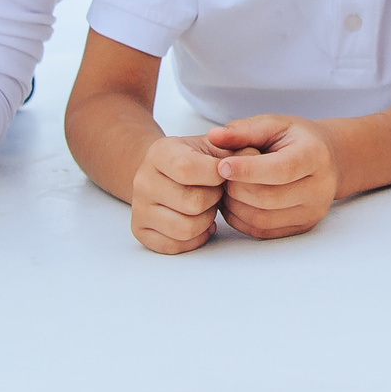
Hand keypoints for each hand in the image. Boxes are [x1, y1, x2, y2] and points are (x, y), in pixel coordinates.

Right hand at [129, 135, 226, 254]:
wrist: (166, 172)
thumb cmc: (198, 160)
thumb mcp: (217, 146)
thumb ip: (238, 151)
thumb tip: (251, 163)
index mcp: (159, 152)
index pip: (187, 168)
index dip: (215, 175)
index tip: (223, 174)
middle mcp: (142, 180)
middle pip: (192, 203)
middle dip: (214, 199)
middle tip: (216, 192)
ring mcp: (139, 207)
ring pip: (185, 228)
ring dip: (206, 220)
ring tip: (208, 207)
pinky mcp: (140, 230)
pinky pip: (175, 245)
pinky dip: (195, 238)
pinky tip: (199, 221)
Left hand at [208, 115, 340, 240]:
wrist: (328, 159)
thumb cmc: (296, 139)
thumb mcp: (274, 124)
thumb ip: (244, 130)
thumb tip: (214, 136)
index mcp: (315, 155)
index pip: (280, 169)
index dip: (247, 170)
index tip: (221, 166)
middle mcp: (320, 187)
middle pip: (268, 198)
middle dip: (236, 188)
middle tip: (220, 177)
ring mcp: (313, 211)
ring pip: (262, 219)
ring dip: (235, 206)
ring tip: (225, 188)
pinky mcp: (302, 227)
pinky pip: (262, 231)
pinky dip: (240, 219)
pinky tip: (235, 202)